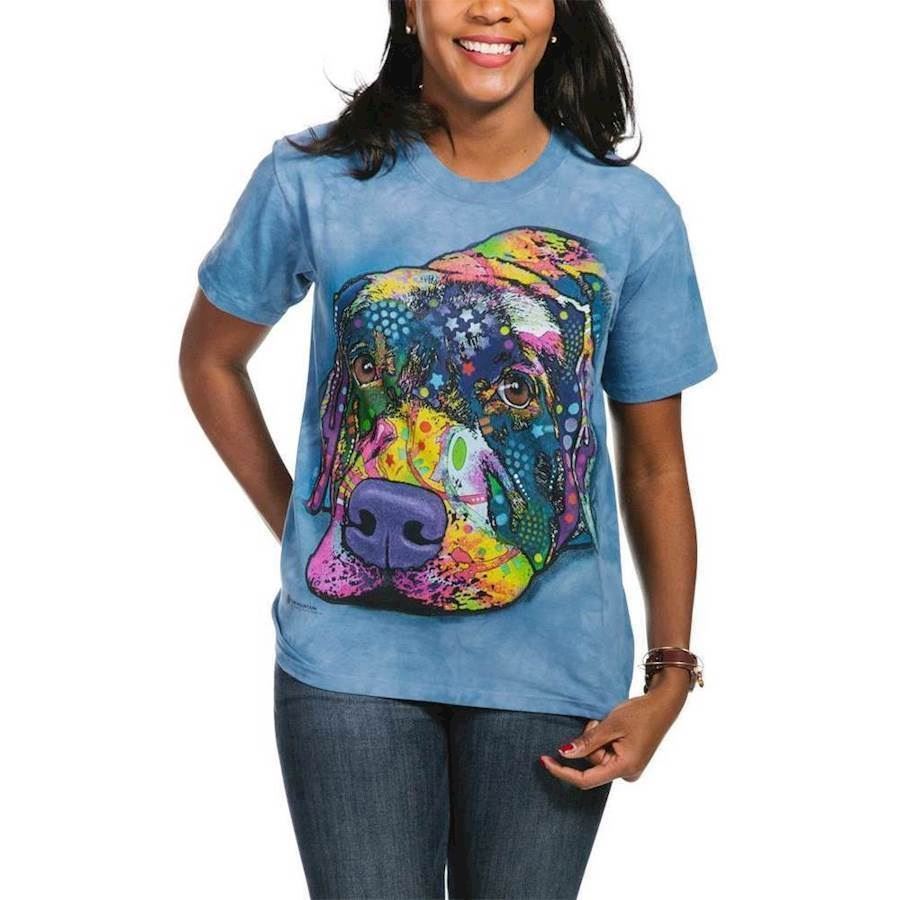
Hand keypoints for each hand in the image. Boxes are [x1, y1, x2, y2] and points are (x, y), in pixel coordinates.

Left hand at [539, 667, 690, 789]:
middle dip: (589, 741)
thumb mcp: (611, 724)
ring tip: (611, 722)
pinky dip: (603, 739)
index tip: (545, 761)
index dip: (562, 772)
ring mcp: (628, 768)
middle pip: (591, 762)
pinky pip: (605, 753)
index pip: (585, 780)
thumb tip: (564, 754)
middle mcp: (627, 773)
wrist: (663, 705)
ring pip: (597, 756)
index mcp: (625, 768)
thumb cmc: (640, 713)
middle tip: (600, 721)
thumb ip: (587, 741)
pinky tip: (614, 728)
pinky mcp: (627, 760)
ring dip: (597, 737)